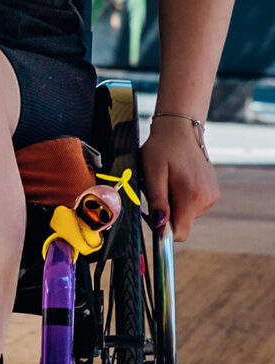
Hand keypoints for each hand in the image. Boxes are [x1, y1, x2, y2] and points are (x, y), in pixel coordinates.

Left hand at [140, 119, 219, 240]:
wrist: (180, 131)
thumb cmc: (162, 148)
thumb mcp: (152, 173)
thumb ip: (157, 200)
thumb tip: (160, 225)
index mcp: (192, 196)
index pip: (180, 232)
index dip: (163, 230)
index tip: (150, 215)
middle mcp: (206, 199)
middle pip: (181, 223)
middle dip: (165, 212)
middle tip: (155, 189)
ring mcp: (211, 196)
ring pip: (186, 215)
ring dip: (173, 204)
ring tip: (167, 182)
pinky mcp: (212, 193)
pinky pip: (192, 206)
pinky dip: (181, 199)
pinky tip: (176, 181)